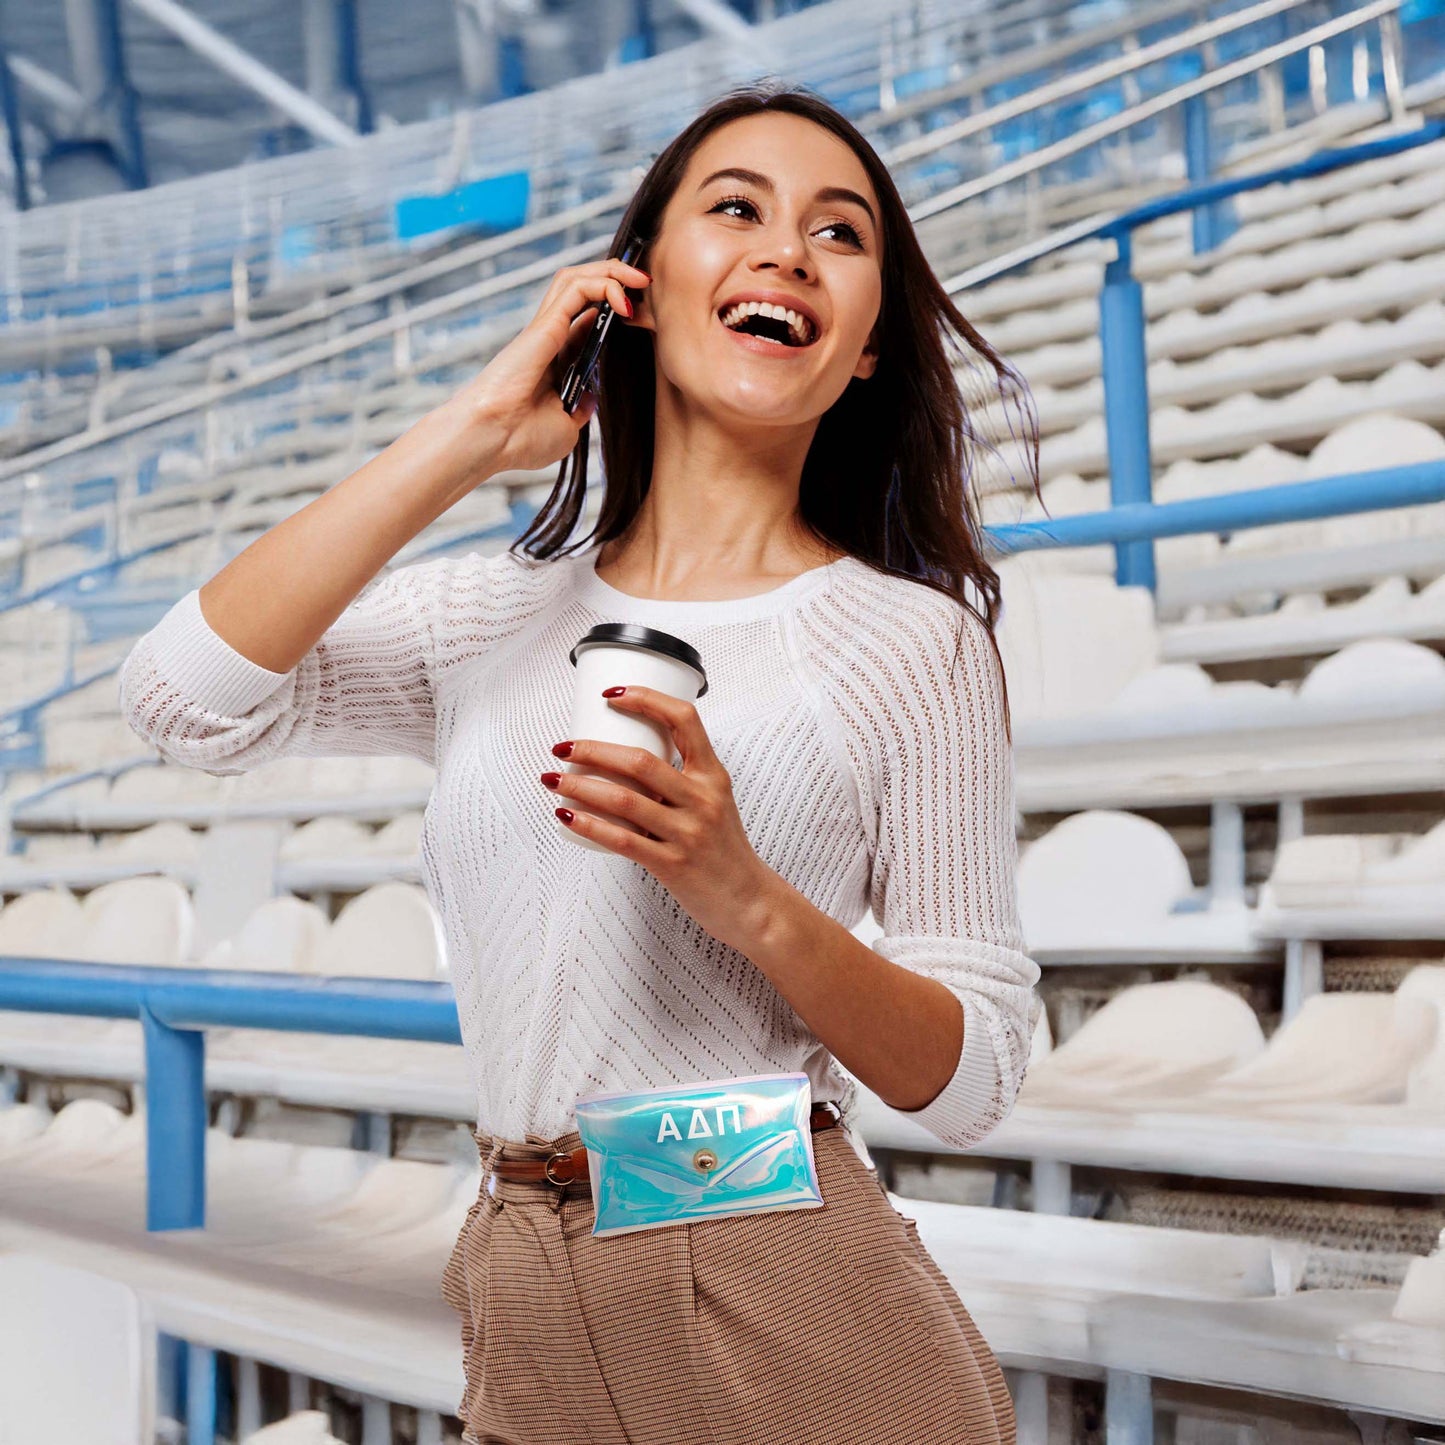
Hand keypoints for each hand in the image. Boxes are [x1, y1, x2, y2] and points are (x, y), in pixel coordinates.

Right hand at [458, 256, 648, 473]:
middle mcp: (551, 338)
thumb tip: (590, 397)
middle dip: (619, 277)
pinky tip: (624, 300)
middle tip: (648, 284)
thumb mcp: (565, 429)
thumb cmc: (521, 439)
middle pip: (584, 288)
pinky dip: (604, 285)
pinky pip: (577, 289)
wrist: (495, 439)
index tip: (646, 314)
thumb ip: (580, 410)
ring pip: (578, 278)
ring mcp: (546, 328)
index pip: (588, 318)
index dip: (616, 307)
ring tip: (641, 279)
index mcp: (556, 360)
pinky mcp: (544, 324)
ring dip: (613, 271)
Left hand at [540, 686, 776, 952]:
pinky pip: (622, 840)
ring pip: (623, 800)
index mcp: (713, 776)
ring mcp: (687, 833)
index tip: (611, 695)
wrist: (750, 903)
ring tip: (552, 779)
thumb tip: (625, 762)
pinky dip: (588, 824)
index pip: (684, 720)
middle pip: (640, 761)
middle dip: (592, 749)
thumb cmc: (724, 850)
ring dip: (579, 785)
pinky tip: (566, 816)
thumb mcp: (713, 804)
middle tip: (563, 747)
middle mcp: (702, 799)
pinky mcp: (672, 864)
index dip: (646, 699)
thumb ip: (678, 783)